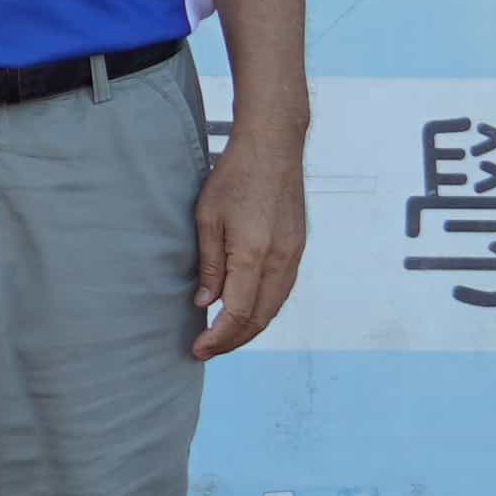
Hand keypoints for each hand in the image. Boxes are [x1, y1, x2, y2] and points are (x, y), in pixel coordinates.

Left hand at [193, 108, 305, 356]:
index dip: (217, 337)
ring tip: (223, 337)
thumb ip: (210, 265)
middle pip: (259, 318)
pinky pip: (282, 290)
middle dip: (232, 341)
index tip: (197, 349)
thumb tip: (206, 303)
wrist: (274, 146)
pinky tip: (246, 311)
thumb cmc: (235, 176)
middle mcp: (280, 261)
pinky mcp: (298, 248)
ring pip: (274, 307)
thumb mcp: (207, 218)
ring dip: (249, 328)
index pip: (237, 313)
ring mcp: (293, 255)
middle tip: (206, 350)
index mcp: (254, 255)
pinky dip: (263, 309)